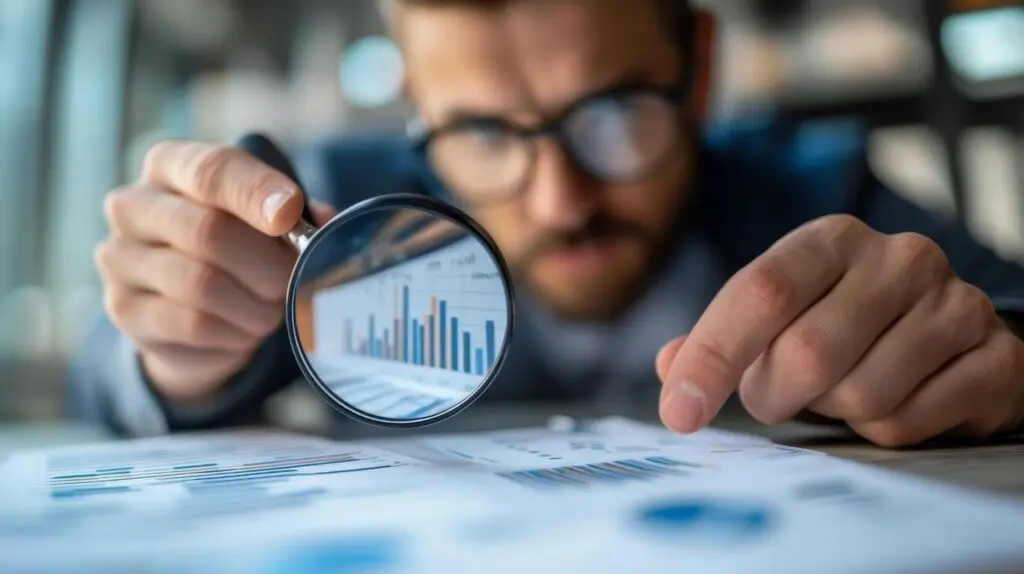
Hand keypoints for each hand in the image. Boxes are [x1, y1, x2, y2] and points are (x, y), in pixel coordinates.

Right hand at [95, 140, 335, 403]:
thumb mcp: (263, 221)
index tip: (291, 214)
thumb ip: (293, 216)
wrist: (187, 315)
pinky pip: (192, 323)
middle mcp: (133, 205)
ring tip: (272, 309)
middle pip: (208, 231)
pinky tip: (244, 329)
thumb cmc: (235, 249)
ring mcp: (120, 257)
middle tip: (292, 281)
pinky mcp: (123, 309)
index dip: (255, 191)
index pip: (212, 170)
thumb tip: (324, 222)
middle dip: (267, 264)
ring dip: (254, 303)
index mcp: (170, 165)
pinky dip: (234, 331)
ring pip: (201, 283)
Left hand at [656, 215, 1023, 446]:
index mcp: (831, 240)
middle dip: (775, 395)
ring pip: (860, 395)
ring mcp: (955, 304)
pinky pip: (908, 422)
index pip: (760, 292)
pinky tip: (892, 400)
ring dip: (834, 412)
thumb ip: (721, 339)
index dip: (712, 357)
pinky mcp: (996, 356)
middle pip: (807, 354)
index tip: (678, 413)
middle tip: (777, 397)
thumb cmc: (844, 325)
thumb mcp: (778, 317)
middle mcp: (899, 259)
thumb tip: (669, 366)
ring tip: (844, 389)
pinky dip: (882, 431)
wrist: (946, 334)